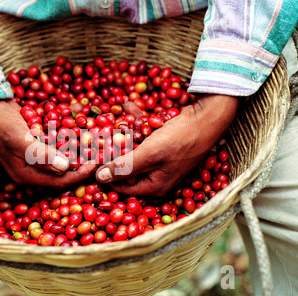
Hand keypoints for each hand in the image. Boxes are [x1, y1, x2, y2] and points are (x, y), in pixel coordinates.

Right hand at [0, 100, 96, 188]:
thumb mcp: (18, 139)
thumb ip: (40, 155)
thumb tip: (65, 168)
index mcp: (27, 174)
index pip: (59, 181)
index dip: (80, 175)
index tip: (96, 162)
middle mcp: (33, 169)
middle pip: (64, 173)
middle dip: (83, 165)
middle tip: (101, 154)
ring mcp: (35, 157)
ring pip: (63, 160)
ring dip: (79, 153)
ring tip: (96, 144)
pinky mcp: (38, 145)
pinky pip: (58, 147)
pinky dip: (70, 142)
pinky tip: (82, 133)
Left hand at [95, 94, 238, 195]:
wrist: (209, 116)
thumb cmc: (180, 139)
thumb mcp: (149, 154)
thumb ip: (124, 167)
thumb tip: (99, 179)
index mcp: (154, 186)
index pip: (120, 187)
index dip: (103, 175)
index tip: (88, 162)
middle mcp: (156, 177)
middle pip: (125, 168)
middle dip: (112, 152)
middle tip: (96, 140)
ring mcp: (160, 161)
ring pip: (132, 151)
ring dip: (123, 135)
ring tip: (110, 122)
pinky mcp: (163, 145)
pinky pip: (143, 137)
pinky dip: (137, 124)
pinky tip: (128, 106)